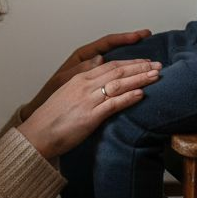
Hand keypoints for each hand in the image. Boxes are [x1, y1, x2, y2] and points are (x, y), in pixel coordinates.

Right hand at [18, 58, 162, 158]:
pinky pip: (113, 104)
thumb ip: (84, 84)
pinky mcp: (90, 116)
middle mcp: (84, 86)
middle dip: (140, 68)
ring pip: (118, 84)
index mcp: (79, 79)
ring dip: (139, 79)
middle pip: (117, 72)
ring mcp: (87, 100)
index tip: (145, 62)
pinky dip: (128, 98)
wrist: (37, 135)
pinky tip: (141, 94)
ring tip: (156, 76)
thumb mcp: (67, 95)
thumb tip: (100, 74)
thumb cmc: (51, 119)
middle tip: (159, 66)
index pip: (110, 66)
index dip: (130, 63)